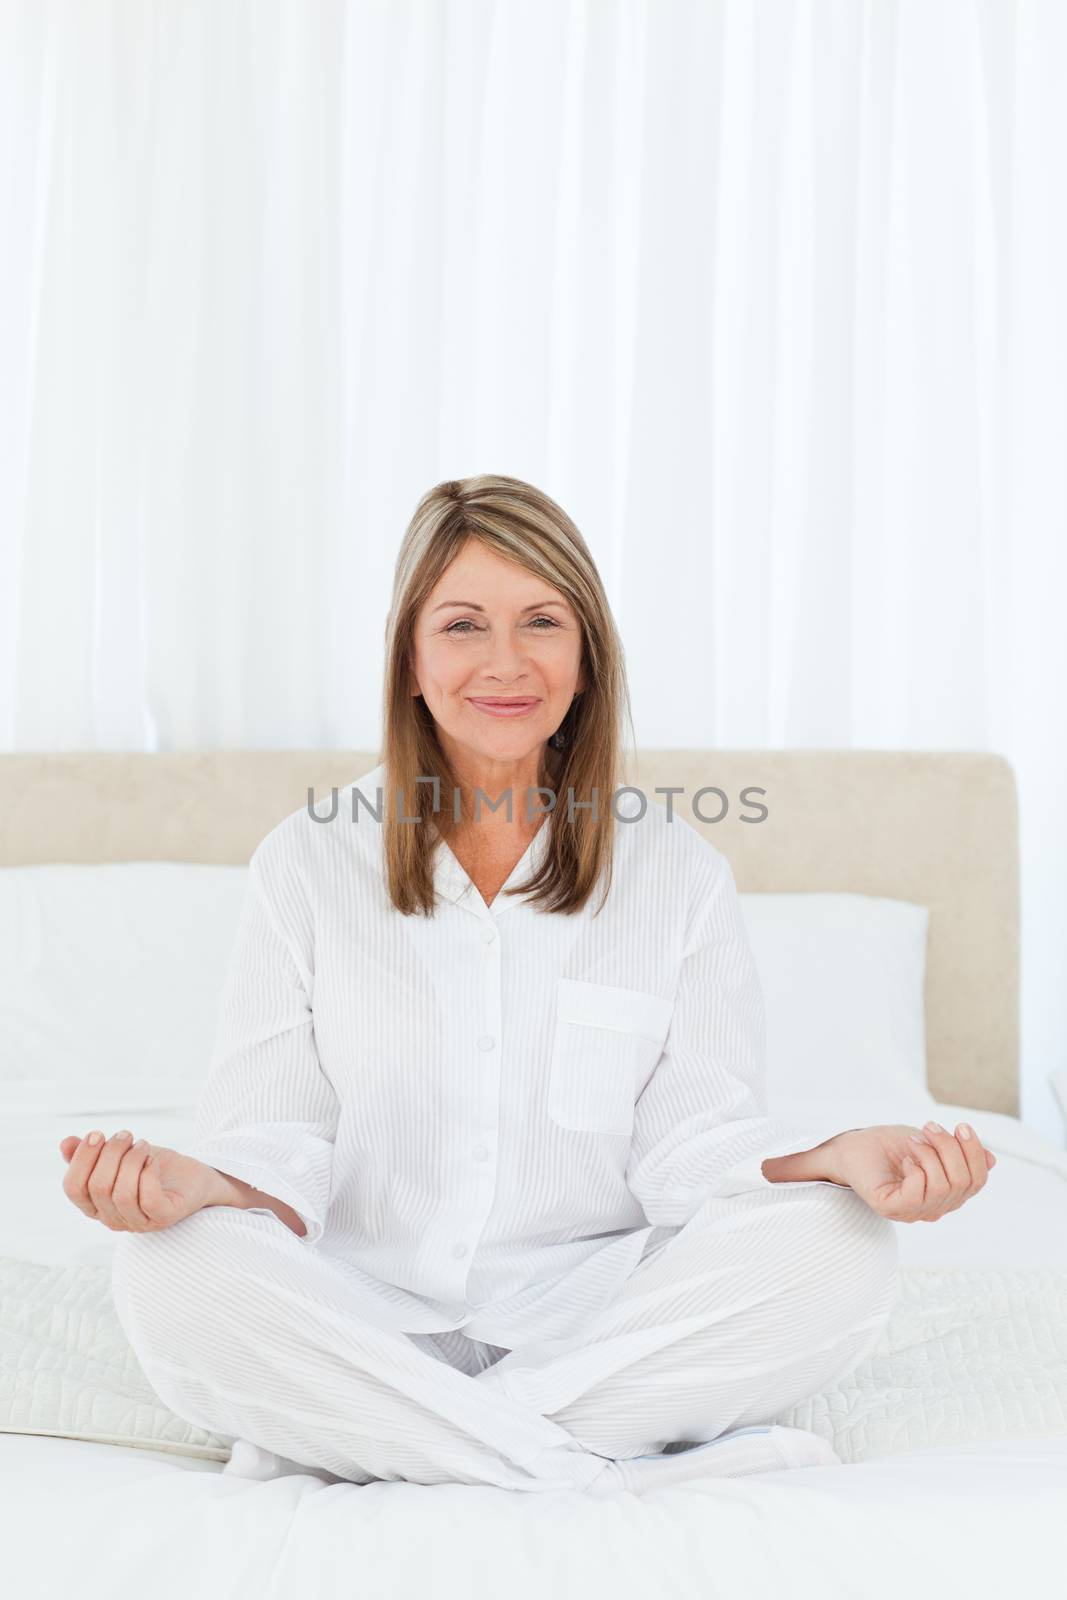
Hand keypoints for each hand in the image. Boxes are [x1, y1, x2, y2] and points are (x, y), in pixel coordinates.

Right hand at [59, 1129, 219, 1231]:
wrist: (193, 1178)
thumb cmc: (152, 1167)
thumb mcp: (120, 1156)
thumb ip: (92, 1153)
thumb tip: (66, 1143)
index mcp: (96, 1205)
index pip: (73, 1188)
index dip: (81, 1159)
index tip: (97, 1134)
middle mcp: (113, 1219)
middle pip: (98, 1187)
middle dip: (111, 1153)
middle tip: (127, 1135)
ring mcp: (139, 1222)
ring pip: (122, 1193)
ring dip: (131, 1160)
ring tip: (142, 1145)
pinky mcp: (164, 1218)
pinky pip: (148, 1199)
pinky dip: (149, 1174)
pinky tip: (153, 1160)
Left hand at [826, 1121, 996, 1222]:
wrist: (852, 1145)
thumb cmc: (890, 1146)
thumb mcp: (931, 1144)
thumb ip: (958, 1154)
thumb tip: (992, 1160)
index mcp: (948, 1195)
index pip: (978, 1180)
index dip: (975, 1152)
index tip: (961, 1126)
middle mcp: (935, 1208)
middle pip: (964, 1182)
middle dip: (950, 1148)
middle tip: (929, 1126)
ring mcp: (913, 1212)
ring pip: (944, 1187)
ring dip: (930, 1153)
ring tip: (913, 1140)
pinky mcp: (892, 1209)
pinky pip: (918, 1194)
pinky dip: (916, 1169)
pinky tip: (904, 1159)